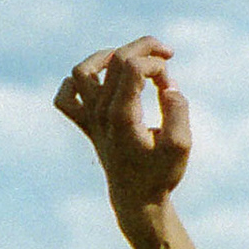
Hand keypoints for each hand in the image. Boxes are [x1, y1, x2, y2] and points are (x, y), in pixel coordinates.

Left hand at [54, 37, 193, 216]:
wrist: (137, 199)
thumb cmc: (161, 173)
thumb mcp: (182, 146)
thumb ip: (179, 112)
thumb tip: (169, 87)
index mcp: (122, 115)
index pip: (133, 67)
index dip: (157, 65)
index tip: (171, 86)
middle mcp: (101, 112)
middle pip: (114, 60)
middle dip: (144, 49)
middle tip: (167, 53)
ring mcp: (90, 117)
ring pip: (82, 71)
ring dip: (107, 57)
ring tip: (130, 59)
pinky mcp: (86, 124)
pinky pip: (66, 97)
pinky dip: (77, 84)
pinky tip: (100, 84)